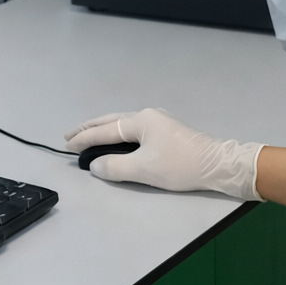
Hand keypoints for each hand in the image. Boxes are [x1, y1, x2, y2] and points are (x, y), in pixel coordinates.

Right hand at [64, 107, 263, 200]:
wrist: (218, 165)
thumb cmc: (180, 166)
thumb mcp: (143, 169)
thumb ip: (114, 167)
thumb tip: (95, 165)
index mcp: (140, 120)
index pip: (105, 130)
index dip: (84, 139)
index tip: (67, 146)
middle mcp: (148, 116)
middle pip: (111, 121)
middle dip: (90, 129)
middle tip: (70, 136)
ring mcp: (159, 122)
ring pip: (123, 124)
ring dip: (104, 131)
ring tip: (88, 138)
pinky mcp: (167, 132)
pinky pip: (133, 130)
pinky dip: (118, 135)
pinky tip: (116, 141)